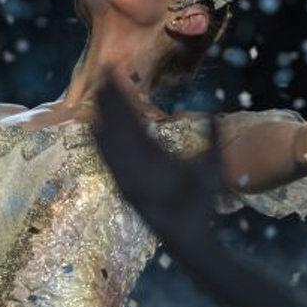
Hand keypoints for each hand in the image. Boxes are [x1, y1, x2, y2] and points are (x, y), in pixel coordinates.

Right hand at [93, 75, 223, 244]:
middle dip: (114, 101)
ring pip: (116, 139)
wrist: (193, 232)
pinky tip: (95, 129)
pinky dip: (103, 147)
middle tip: (104, 74)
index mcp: (155, 154)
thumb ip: (211, 138)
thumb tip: (210, 113)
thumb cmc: (200, 201)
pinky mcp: (128, 187)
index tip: (121, 80)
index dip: (128, 101)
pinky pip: (113, 164)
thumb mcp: (210, 163)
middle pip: (123, 125)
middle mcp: (140, 161)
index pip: (138, 122)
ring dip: (107, 116)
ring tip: (99, 94)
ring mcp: (132, 173)